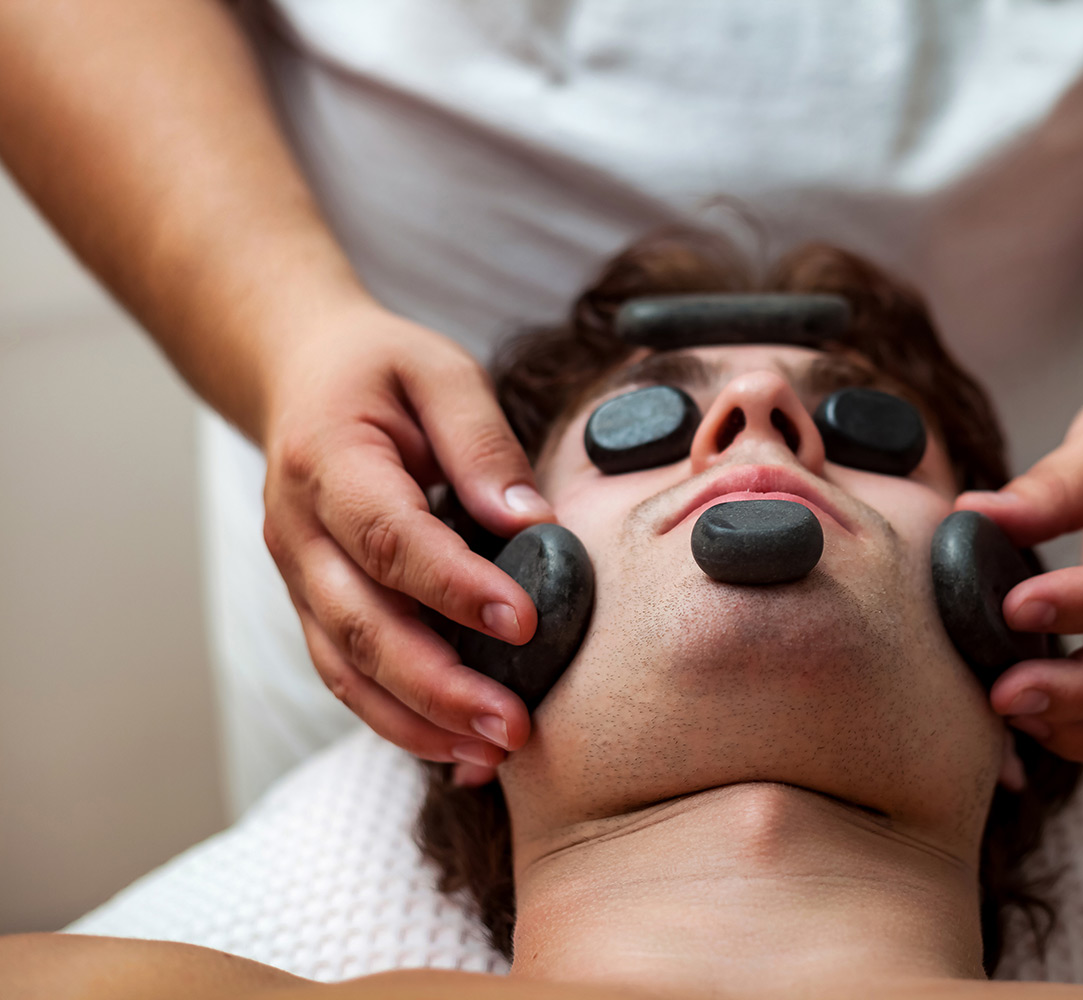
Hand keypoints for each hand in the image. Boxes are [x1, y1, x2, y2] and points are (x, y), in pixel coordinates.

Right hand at [261, 303, 552, 781]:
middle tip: (514, 725)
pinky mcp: (314, 606)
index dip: (455, 587)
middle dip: (440, 685)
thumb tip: (533, 521)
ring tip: (492, 753)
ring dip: (419, 721)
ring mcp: (299, 578)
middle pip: (362, 625)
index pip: (390, 538)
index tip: (525, 621)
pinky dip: (398, 720)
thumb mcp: (440, 372)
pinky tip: (457, 749)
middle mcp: (299, 532)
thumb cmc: (379, 372)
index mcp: (327, 462)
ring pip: (348, 668)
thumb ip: (484, 442)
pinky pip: (348, 675)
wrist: (299, 375)